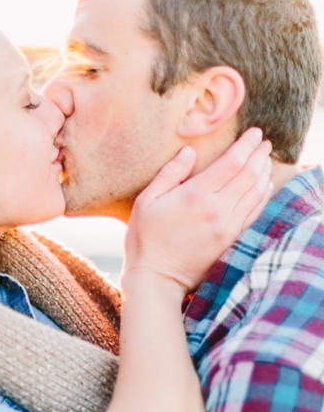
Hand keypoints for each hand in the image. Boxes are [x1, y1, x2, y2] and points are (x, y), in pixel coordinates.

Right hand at [124, 129, 271, 293]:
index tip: (255, 132)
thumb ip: (170, 174)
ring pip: (257, 193)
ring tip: (265, 159)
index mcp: (196, 196)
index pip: (233, 162)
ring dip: (264, 172)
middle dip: (260, 154)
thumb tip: (189, 152)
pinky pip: (255, 213)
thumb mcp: (147, 201)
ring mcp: (228, 227)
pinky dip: (263, 196)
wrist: (157, 279)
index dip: (247, 144)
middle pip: (250, 174)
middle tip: (264, 142)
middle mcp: (218, 210)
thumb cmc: (145, 239)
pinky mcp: (231, 240)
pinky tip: (264, 185)